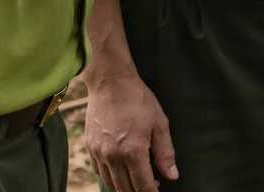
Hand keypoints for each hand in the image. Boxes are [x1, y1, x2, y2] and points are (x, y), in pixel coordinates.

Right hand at [84, 70, 176, 191]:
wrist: (111, 83)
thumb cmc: (138, 100)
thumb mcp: (159, 123)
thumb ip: (165, 153)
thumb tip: (172, 175)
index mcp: (132, 151)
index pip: (142, 185)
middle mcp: (113, 156)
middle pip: (125, 189)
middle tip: (151, 186)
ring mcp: (99, 153)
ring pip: (111, 183)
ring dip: (124, 187)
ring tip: (137, 180)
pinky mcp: (90, 147)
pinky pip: (99, 172)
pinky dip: (110, 177)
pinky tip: (121, 170)